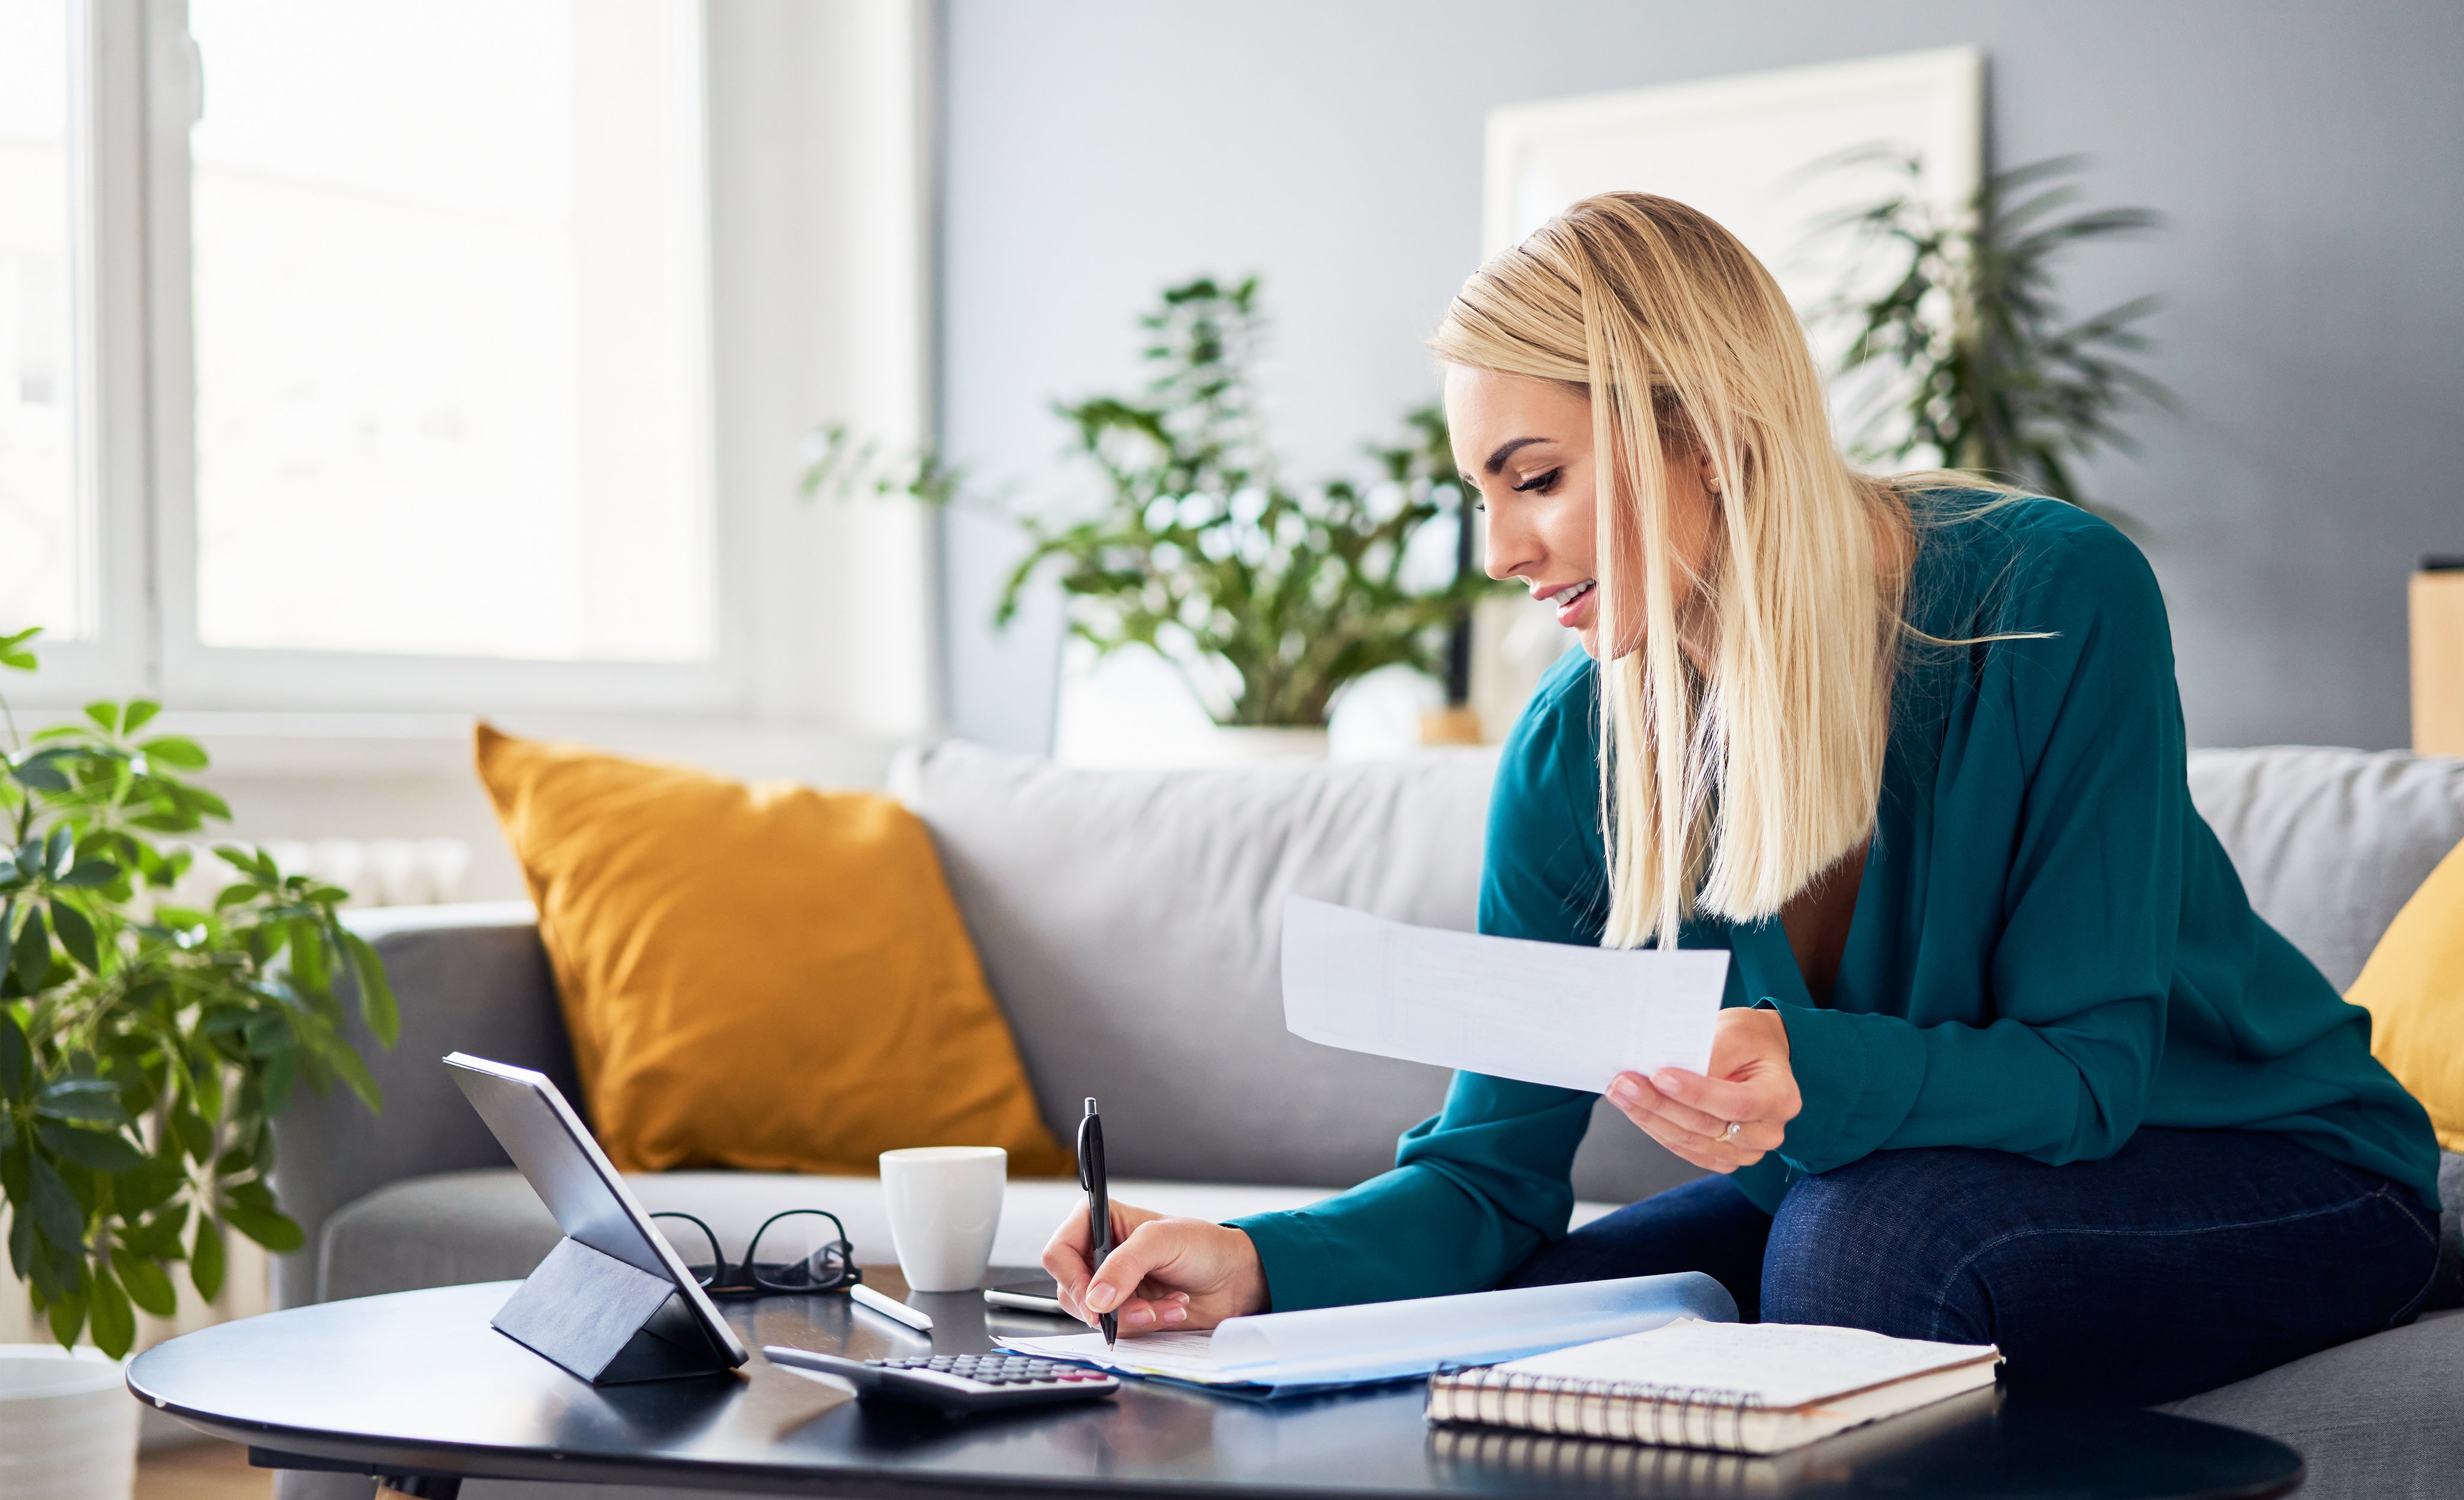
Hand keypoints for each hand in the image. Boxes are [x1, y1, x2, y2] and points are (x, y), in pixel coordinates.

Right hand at [1043, 1199, 1268, 1334]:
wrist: (1234, 1279)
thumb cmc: (1204, 1245)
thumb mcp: (1163, 1240)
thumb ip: (1126, 1265)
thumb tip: (1096, 1298)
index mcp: (1099, 1221)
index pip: (1059, 1251)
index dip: (1071, 1278)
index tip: (1095, 1300)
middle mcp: (1098, 1254)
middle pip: (1070, 1290)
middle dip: (1109, 1305)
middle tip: (1142, 1307)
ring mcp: (1110, 1286)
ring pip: (1091, 1315)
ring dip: (1132, 1317)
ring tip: (1167, 1305)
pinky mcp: (1125, 1312)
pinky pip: (1116, 1329)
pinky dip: (1145, 1325)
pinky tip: (1171, 1310)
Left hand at [1607, 1006, 1799, 1172]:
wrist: (1758, 1056)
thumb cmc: (1748, 1040)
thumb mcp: (1736, 1031)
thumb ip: (1711, 1053)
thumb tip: (1666, 1072)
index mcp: (1781, 1098)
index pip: (1737, 1103)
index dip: (1696, 1093)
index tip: (1659, 1076)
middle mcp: (1768, 1132)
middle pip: (1708, 1127)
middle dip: (1660, 1105)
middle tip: (1624, 1083)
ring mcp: (1746, 1151)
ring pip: (1691, 1143)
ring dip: (1650, 1119)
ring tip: (1620, 1094)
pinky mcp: (1722, 1156)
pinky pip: (1685, 1149)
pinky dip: (1657, 1129)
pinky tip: (1634, 1109)